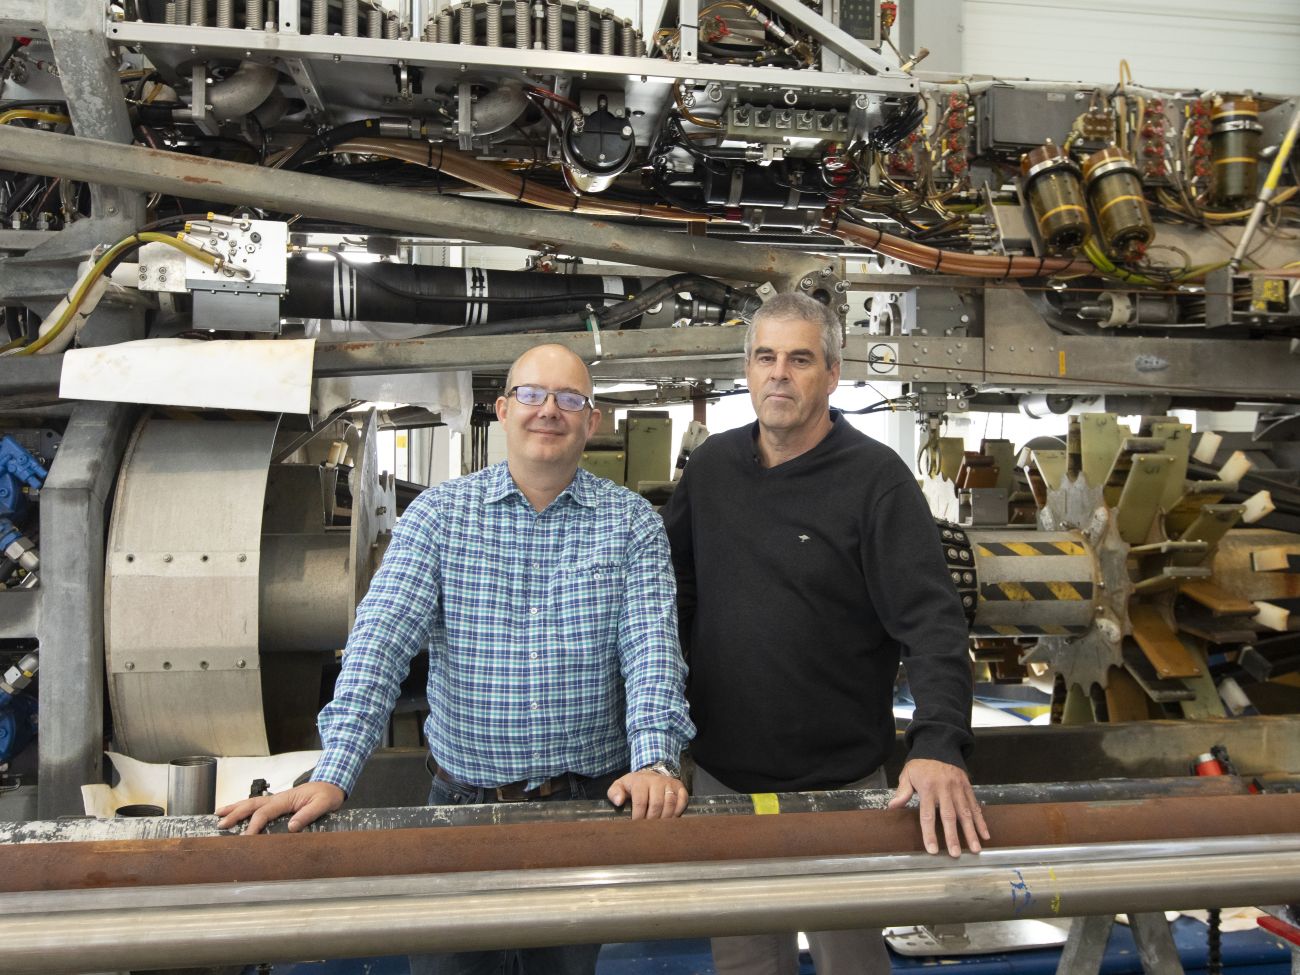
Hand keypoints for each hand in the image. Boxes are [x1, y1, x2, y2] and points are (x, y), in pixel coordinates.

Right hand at [216, 781, 344, 834]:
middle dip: (236, 813)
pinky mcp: (278, 803)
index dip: (254, 825)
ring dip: (235, 808)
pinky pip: (258, 805)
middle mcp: (278, 798)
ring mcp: (277, 800)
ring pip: (252, 803)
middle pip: (252, 804)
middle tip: (221, 823)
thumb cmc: (327, 794)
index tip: (246, 837)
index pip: (265, 812)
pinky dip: (244, 808)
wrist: (333, 784)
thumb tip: (291, 827)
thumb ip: (308, 814)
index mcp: (286, 799)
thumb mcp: (323, 804)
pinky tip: (236, 812)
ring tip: (218, 815)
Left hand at [607, 770, 688, 819]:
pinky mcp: (680, 787)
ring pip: (670, 803)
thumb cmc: (633, 785)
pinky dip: (677, 812)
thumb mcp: (620, 785)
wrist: (650, 774)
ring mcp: (670, 783)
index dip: (639, 816)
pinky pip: (682, 801)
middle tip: (648, 829)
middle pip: (657, 804)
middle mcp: (657, 780)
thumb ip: (614, 793)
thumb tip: (618, 802)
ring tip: (659, 827)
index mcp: (640, 781)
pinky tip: (670, 819)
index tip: (636, 826)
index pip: (641, 801)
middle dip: (652, 820)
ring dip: (665, 818)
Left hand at [887, 758, 988, 857]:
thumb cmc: (921, 764)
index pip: (928, 815)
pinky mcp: (967, 788)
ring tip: (975, 849)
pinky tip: (985, 834)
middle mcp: (944, 790)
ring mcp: (958, 789)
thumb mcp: (908, 774)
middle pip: (949, 816)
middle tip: (956, 854)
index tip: (932, 850)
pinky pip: (975, 806)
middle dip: (953, 837)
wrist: (939, 746)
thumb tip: (892, 807)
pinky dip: (981, 821)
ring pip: (966, 813)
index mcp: (927, 788)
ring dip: (971, 832)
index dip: (930, 833)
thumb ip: (903, 792)